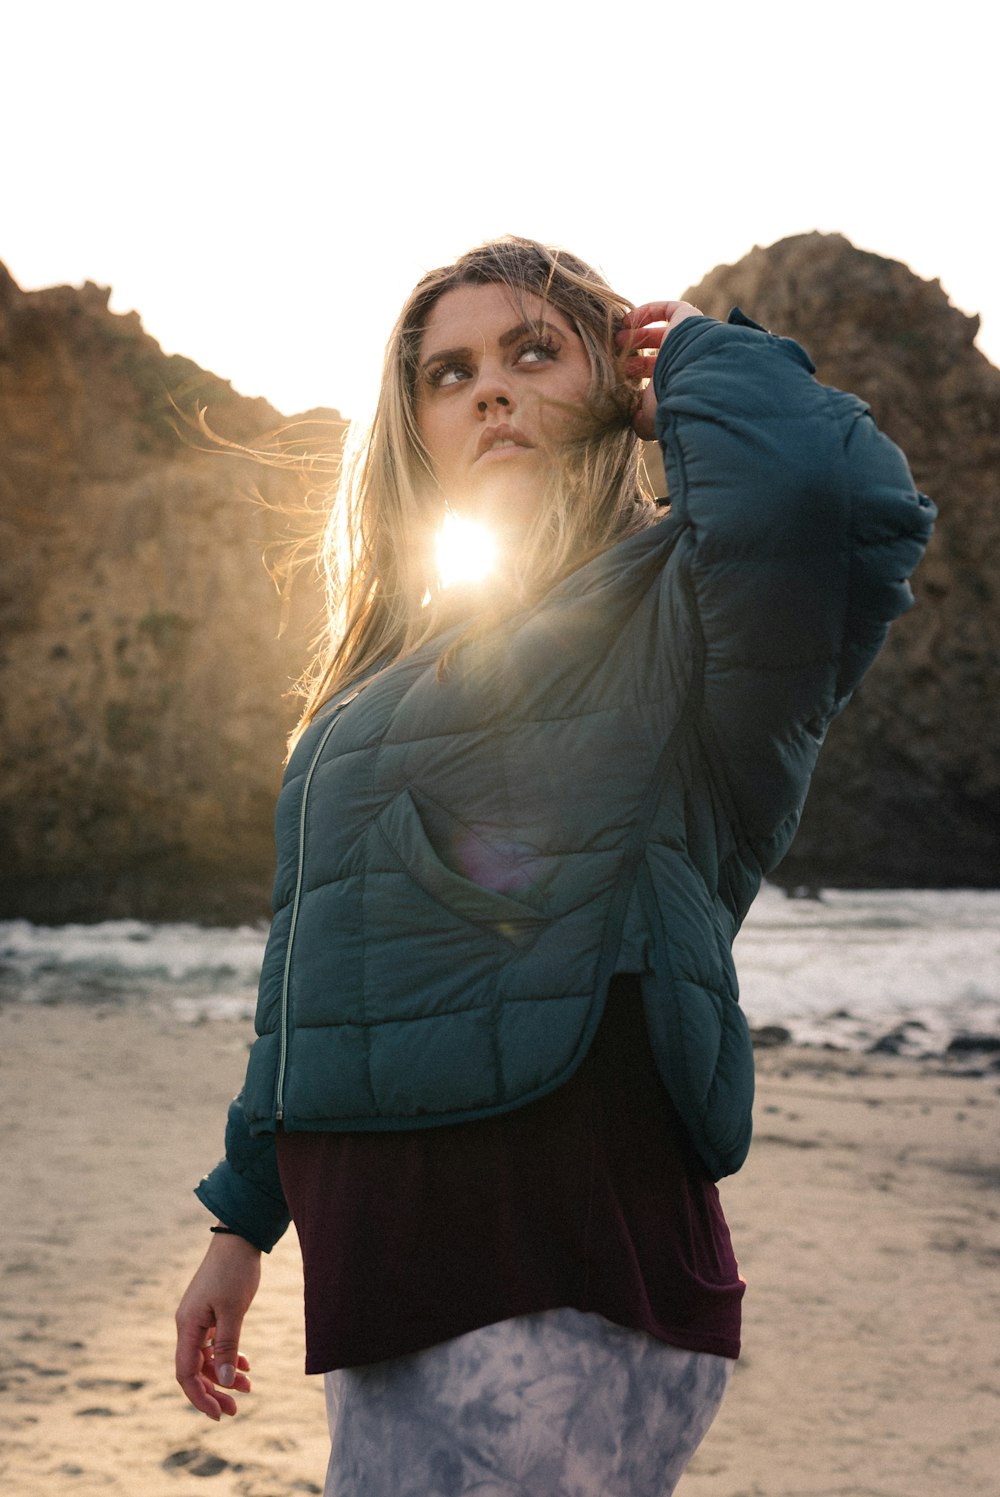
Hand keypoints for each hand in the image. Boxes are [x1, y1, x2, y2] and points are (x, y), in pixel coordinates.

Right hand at [175, 1231, 260, 1419]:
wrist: (238, 1238)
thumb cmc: (234, 1271)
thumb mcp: (234, 1311)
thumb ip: (228, 1346)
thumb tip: (223, 1380)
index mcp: (187, 1326)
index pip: (185, 1373)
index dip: (200, 1397)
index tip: (220, 1413)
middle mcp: (188, 1325)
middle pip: (195, 1370)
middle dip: (214, 1391)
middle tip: (235, 1409)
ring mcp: (198, 1319)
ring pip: (207, 1358)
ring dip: (224, 1374)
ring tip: (248, 1386)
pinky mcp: (210, 1313)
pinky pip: (214, 1343)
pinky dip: (228, 1355)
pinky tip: (245, 1364)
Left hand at [617, 301, 704, 439]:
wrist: (695, 376)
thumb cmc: (673, 401)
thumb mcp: (653, 417)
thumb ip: (642, 421)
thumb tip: (634, 421)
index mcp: (681, 384)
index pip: (660, 377)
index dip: (639, 375)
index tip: (620, 377)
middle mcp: (687, 361)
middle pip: (660, 355)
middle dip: (636, 356)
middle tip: (615, 359)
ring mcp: (690, 339)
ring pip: (662, 334)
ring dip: (637, 336)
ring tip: (616, 341)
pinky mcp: (689, 318)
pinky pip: (668, 309)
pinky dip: (647, 312)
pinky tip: (626, 321)